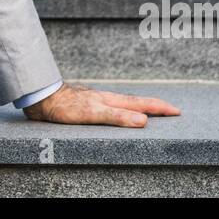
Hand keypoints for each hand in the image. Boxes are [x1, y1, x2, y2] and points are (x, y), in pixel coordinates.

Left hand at [24, 82, 179, 126]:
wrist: (42, 96)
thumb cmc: (65, 105)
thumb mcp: (93, 113)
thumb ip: (117, 116)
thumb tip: (144, 121)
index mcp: (111, 100)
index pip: (141, 104)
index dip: (159, 108)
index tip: (177, 111)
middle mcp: (107, 99)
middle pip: (136, 102)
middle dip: (155, 106)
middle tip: (172, 110)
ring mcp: (97, 100)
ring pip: (124, 103)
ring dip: (140, 107)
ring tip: (151, 111)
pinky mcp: (87, 104)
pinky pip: (111, 107)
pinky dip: (122, 110)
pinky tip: (117, 113)